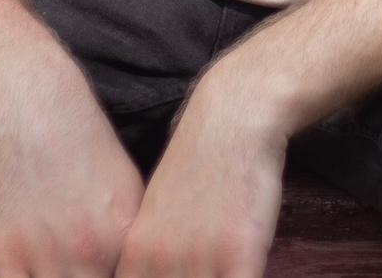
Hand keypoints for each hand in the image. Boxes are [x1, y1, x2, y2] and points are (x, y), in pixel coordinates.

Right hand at [0, 55, 144, 277]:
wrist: (37, 110)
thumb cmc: (85, 147)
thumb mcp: (130, 192)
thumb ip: (132, 243)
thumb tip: (138, 267)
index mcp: (128, 241)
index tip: (99, 271)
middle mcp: (93, 254)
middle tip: (78, 271)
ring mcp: (48, 256)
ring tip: (56, 270)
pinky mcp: (7, 253)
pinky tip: (30, 274)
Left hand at [114, 68, 287, 277]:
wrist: (233, 118)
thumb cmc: (201, 164)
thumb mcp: (158, 214)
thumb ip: (152, 256)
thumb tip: (154, 272)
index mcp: (135, 256)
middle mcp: (160, 263)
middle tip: (200, 276)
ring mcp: (199, 259)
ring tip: (221, 272)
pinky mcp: (239, 253)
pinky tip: (246, 271)